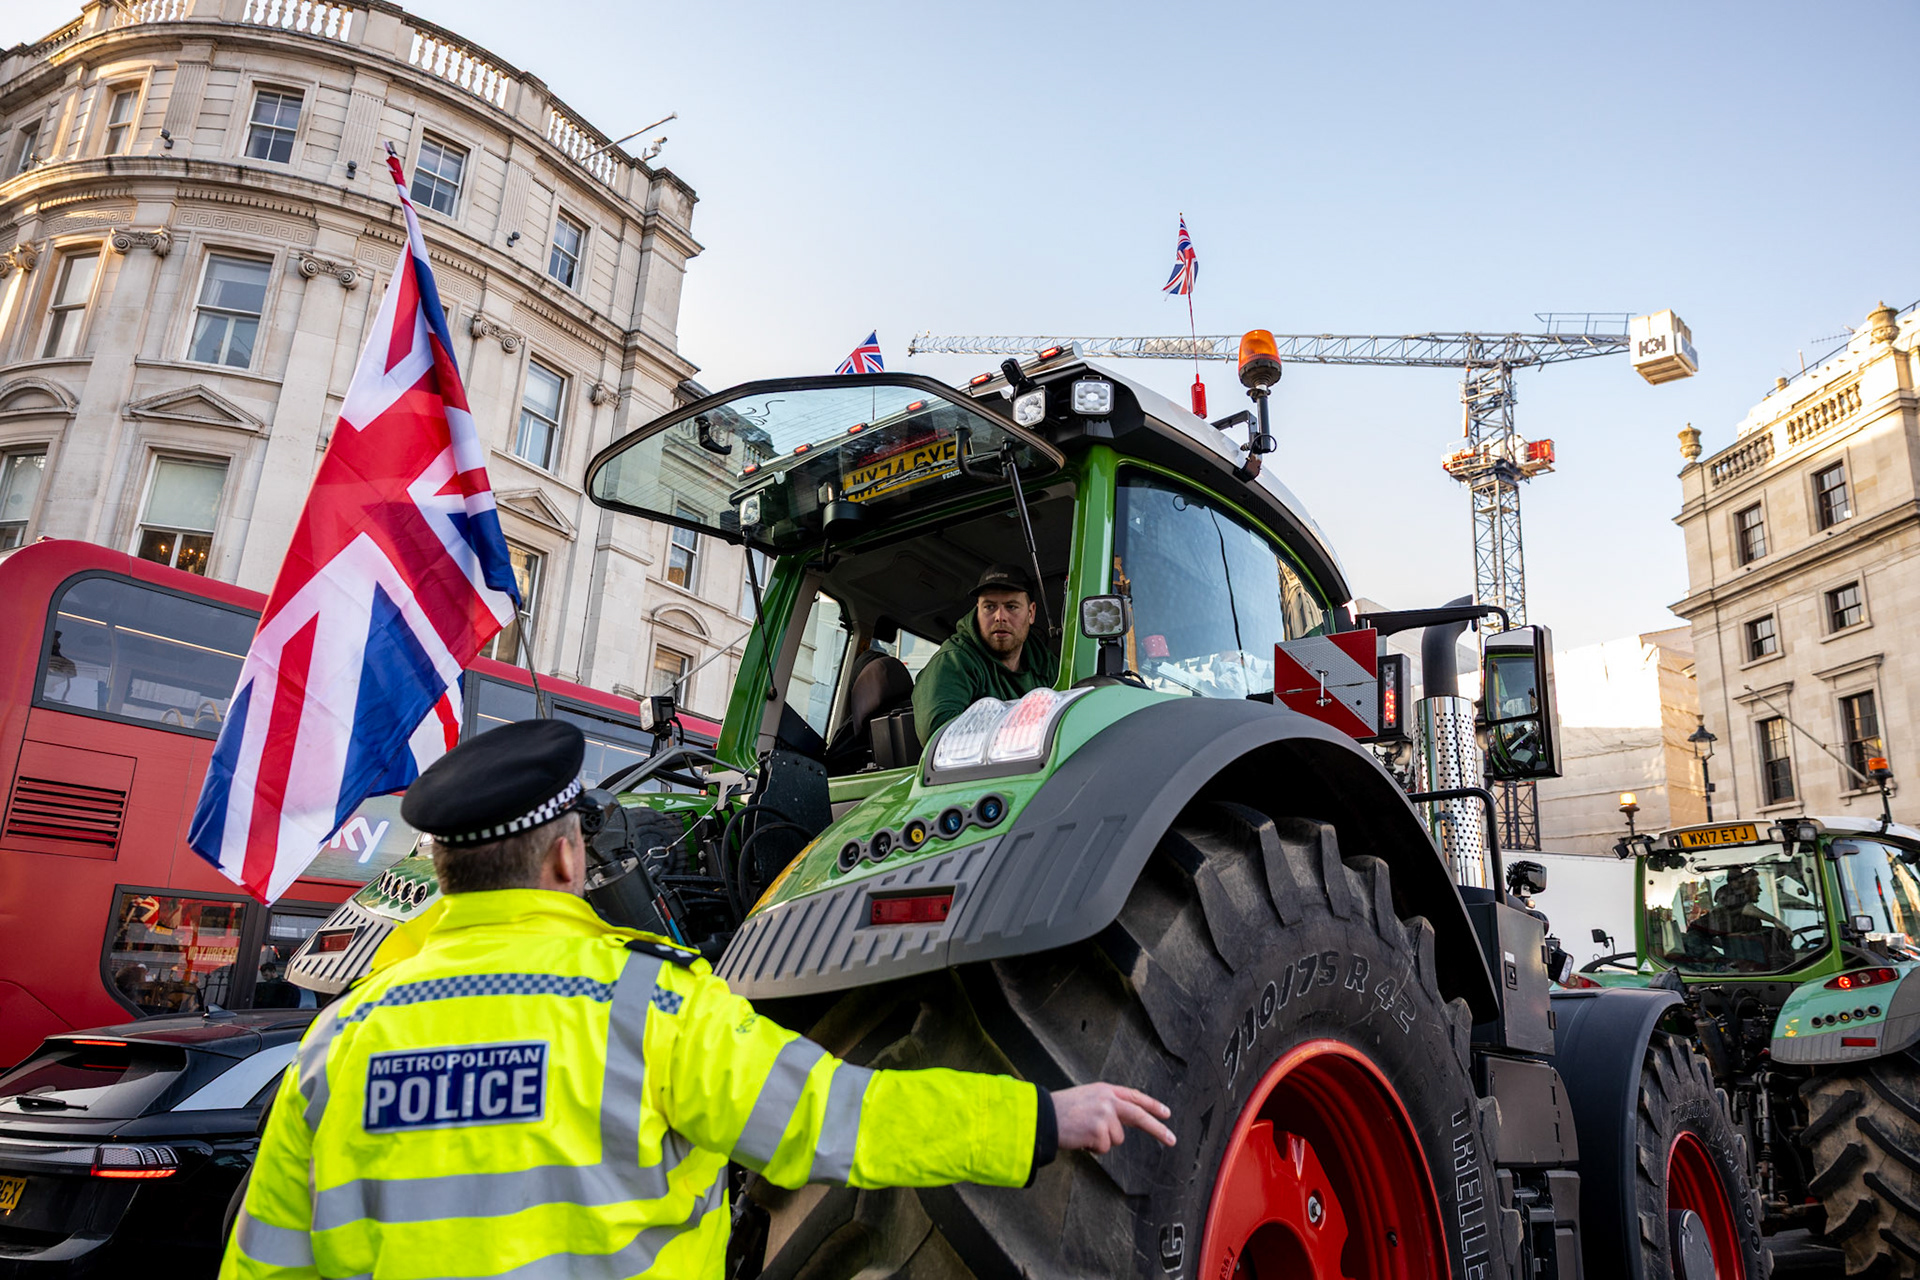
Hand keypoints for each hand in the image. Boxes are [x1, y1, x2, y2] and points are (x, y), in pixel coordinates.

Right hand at [1053, 1083, 1175, 1152]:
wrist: (1043, 1116)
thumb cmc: (1062, 1110)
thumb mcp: (1087, 1099)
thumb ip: (1108, 1107)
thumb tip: (1124, 1125)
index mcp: (1105, 1090)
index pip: (1134, 1096)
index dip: (1151, 1105)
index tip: (1166, 1113)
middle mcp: (1107, 1100)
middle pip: (1139, 1115)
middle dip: (1157, 1129)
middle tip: (1172, 1140)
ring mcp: (1104, 1115)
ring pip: (1117, 1138)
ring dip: (1102, 1141)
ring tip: (1083, 1132)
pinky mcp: (1099, 1130)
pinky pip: (1104, 1147)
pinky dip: (1092, 1148)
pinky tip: (1080, 1138)